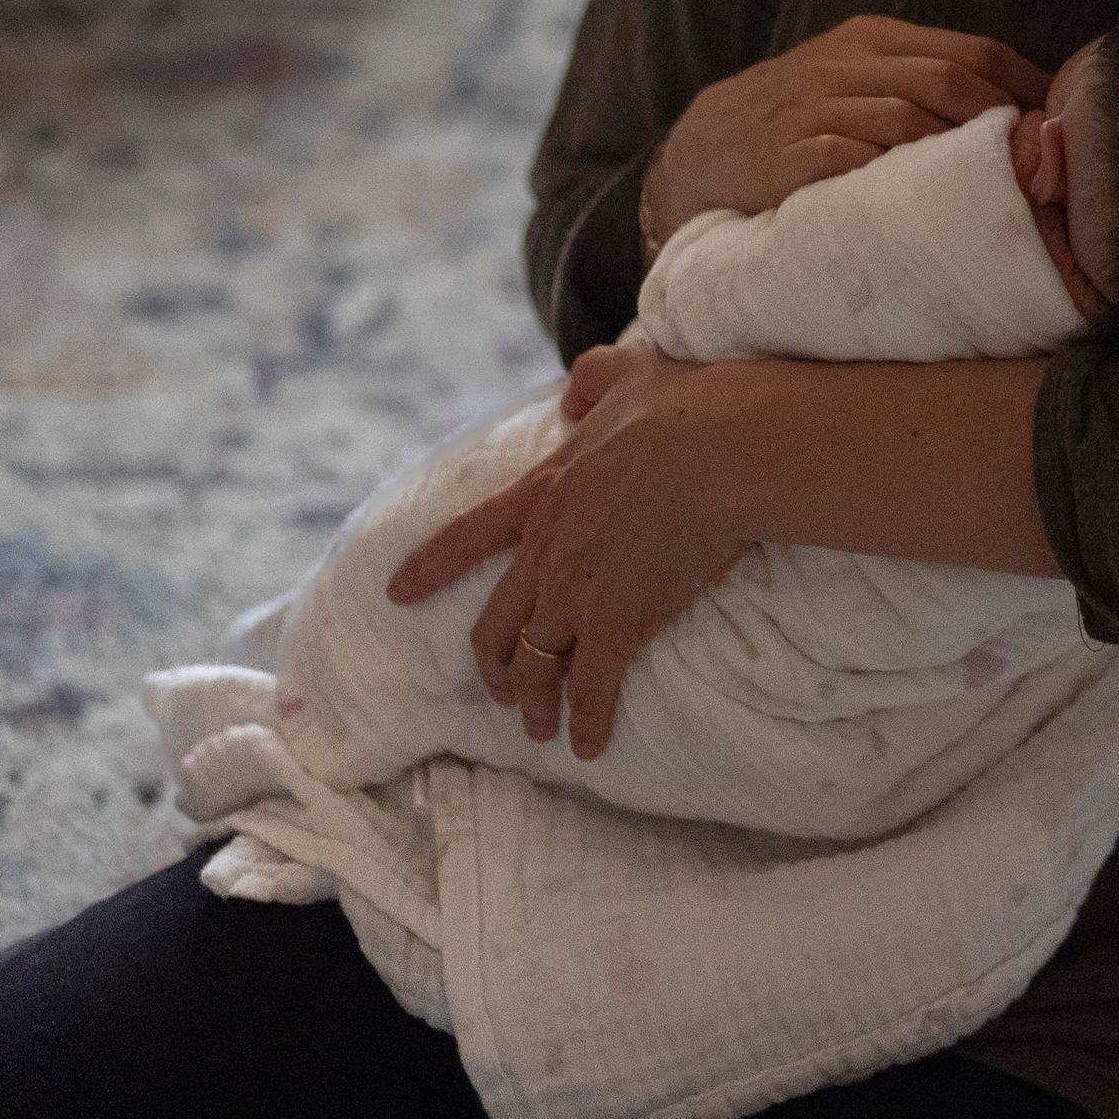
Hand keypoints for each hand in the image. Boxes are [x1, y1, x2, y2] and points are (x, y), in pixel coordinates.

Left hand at [386, 351, 747, 759]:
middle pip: (498, 623)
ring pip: (535, 664)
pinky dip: (588, 723)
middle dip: (495, 664)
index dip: (430, 567)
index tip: (396, 592)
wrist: (722, 449)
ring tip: (542, 730)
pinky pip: (591, 689)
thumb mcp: (629, 373)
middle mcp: (547, 551)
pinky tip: (591, 746)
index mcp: (545, 491)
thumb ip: (592, 381)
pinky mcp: (618, 625)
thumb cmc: (686, 406)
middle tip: (502, 691)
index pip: (469, 535)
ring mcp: (576, 594)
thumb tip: (570, 395)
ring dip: (534, 703)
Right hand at [640, 16, 1048, 250]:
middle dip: (1005, 124)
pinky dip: (903, 181)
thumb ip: (921, 84)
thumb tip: (1020, 114)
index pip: (974, 51)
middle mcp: (844, 64)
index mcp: (871, 37)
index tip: (1062, 127)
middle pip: (950, 81)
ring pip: (910, 120)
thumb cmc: (799, 119)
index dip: (1028, 88)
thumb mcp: (855, 79)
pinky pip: (858, 163)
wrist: (700, 150)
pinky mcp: (789, 158)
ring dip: (963, 156)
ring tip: (1003, 191)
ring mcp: (815, 109)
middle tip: (1043, 168)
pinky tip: (935, 206)